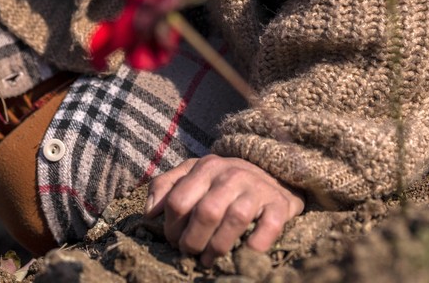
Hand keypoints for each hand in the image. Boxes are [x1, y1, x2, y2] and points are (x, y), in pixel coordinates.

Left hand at [146, 155, 303, 266]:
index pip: (178, 201)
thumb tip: (149, 213)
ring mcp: (257, 189)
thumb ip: (166, 186)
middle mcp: (231, 175)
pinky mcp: (279, 205)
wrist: (273, 173)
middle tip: (191, 253)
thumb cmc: (224, 181)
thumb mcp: (193, 174)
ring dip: (218, 247)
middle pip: (205, 212)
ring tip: (210, 260)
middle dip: (192, 241)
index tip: (175, 241)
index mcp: (206, 167)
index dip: (172, 228)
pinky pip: (269, 227)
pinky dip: (255, 245)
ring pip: (234, 219)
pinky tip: (244, 253)